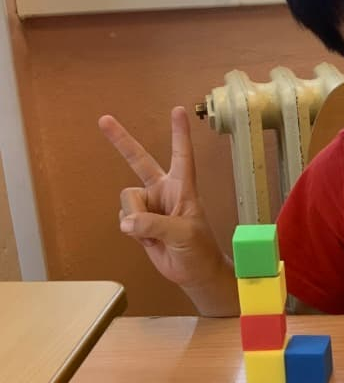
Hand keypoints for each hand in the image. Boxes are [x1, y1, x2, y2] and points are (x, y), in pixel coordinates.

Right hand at [99, 107, 236, 313]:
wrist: (193, 272)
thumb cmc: (199, 249)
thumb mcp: (183, 234)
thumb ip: (154, 224)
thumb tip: (127, 222)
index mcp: (183, 187)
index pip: (181, 155)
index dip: (179, 133)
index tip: (177, 110)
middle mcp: (163, 190)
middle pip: (139, 160)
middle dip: (121, 141)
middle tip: (104, 120)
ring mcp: (149, 205)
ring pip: (127, 200)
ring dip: (136, 218)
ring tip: (155, 234)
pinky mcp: (138, 221)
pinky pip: (123, 218)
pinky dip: (132, 231)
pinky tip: (148, 240)